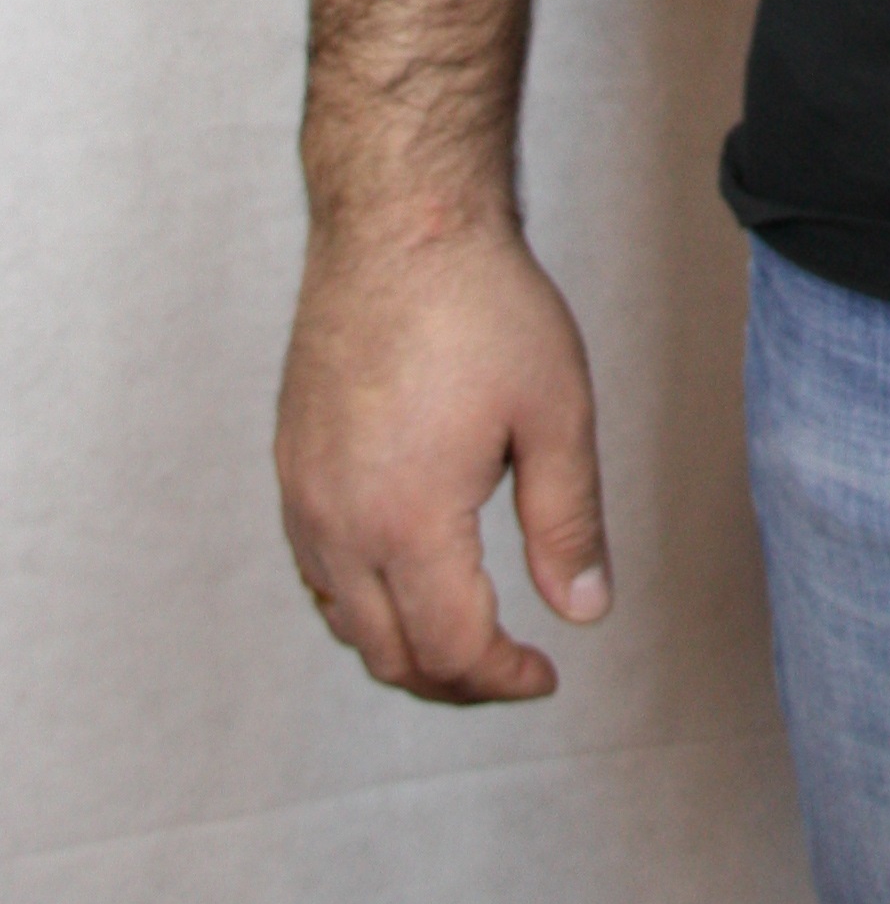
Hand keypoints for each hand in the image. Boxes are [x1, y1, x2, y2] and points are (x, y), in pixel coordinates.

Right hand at [275, 215, 612, 704]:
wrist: (400, 222)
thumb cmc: (483, 305)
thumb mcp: (555, 413)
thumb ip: (568, 524)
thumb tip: (584, 611)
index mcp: (407, 521)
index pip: (451, 649)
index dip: (503, 678)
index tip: (545, 672)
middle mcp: (339, 524)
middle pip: (390, 654)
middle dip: (457, 680)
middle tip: (512, 667)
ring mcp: (304, 496)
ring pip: (345, 620)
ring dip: (405, 645)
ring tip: (466, 632)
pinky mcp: (291, 465)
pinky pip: (318, 571)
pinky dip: (363, 601)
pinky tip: (409, 575)